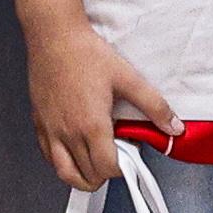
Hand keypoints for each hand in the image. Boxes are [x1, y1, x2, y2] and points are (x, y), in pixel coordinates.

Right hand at [23, 12, 170, 192]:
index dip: (124, 167)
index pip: (108, 168)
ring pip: (65, 174)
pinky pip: (49, 157)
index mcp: (91, 125)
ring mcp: (51, 130)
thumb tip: (172, 125)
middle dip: (107, 171)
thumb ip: (154, 105)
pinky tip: (75, 150)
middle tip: (117, 152)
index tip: (130, 153)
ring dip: (84, 176)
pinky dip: (64, 162)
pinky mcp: (39, 124)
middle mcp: (68, 132)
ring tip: (97, 161)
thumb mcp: (127, 77)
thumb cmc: (84, 53)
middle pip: (89, 176)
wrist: (53, 35)